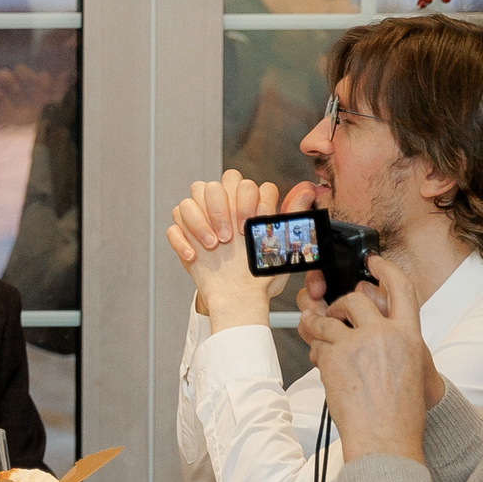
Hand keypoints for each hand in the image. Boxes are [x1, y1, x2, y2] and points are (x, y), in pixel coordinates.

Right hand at [0, 62, 69, 125]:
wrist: (32, 135)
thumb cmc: (42, 116)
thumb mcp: (51, 103)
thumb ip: (53, 89)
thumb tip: (51, 74)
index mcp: (23, 82)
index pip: (19, 70)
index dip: (24, 74)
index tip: (31, 83)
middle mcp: (8, 88)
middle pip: (0, 74)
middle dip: (6, 79)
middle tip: (16, 90)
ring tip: (0, 98)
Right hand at [165, 173, 312, 332]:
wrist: (237, 298)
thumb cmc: (261, 273)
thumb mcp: (282, 246)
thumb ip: (292, 216)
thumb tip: (308, 189)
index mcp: (248, 206)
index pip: (245, 184)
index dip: (247, 202)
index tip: (249, 227)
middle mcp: (224, 209)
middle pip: (215, 184)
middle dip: (220, 208)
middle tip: (229, 237)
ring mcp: (202, 220)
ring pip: (190, 199)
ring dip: (199, 223)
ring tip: (213, 247)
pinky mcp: (184, 235)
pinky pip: (173, 226)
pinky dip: (182, 241)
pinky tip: (194, 257)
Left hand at [300, 256, 434, 460]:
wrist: (386, 439)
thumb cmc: (400, 412)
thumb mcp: (412, 370)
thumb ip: (395, 341)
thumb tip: (371, 322)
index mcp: (409, 335)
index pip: (402, 288)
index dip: (386, 269)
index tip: (373, 263)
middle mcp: (384, 334)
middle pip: (354, 299)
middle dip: (338, 306)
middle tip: (334, 317)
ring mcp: (357, 345)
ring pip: (327, 320)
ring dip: (317, 326)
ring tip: (319, 338)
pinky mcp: (334, 358)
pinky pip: (316, 344)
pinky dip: (316, 352)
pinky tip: (323, 365)